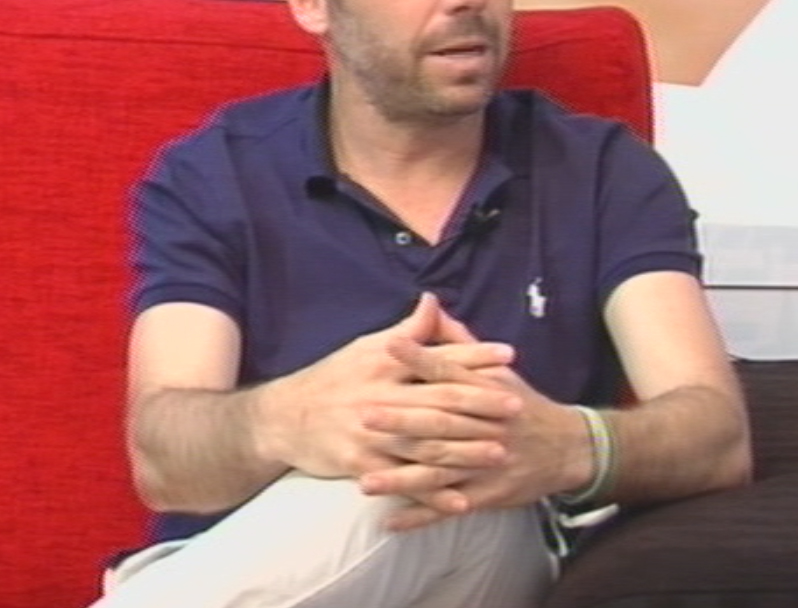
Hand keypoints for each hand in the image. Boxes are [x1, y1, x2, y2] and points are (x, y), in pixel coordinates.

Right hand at [253, 294, 521, 498]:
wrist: (282, 418)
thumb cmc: (332, 379)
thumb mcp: (365, 347)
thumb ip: (406, 330)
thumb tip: (432, 300)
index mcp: (384, 362)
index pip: (437, 356)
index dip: (474, 356)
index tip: (508, 354)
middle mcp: (380, 395)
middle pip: (438, 400)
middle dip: (480, 404)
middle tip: (515, 406)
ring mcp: (371, 433)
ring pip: (427, 443)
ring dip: (466, 449)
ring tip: (500, 451)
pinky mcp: (362, 464)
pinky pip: (405, 480)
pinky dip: (433, 491)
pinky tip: (462, 498)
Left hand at [359, 339, 594, 530]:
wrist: (567, 446)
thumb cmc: (521, 403)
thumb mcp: (496, 368)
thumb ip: (457, 340)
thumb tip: (428, 304)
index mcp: (485, 390)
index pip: (449, 370)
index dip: (420, 359)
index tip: (389, 347)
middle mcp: (485, 426)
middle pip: (441, 423)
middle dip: (402, 422)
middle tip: (363, 416)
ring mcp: (486, 464)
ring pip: (441, 472)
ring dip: (402, 479)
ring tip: (365, 482)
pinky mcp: (487, 495)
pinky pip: (449, 508)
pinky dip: (421, 517)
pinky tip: (390, 522)